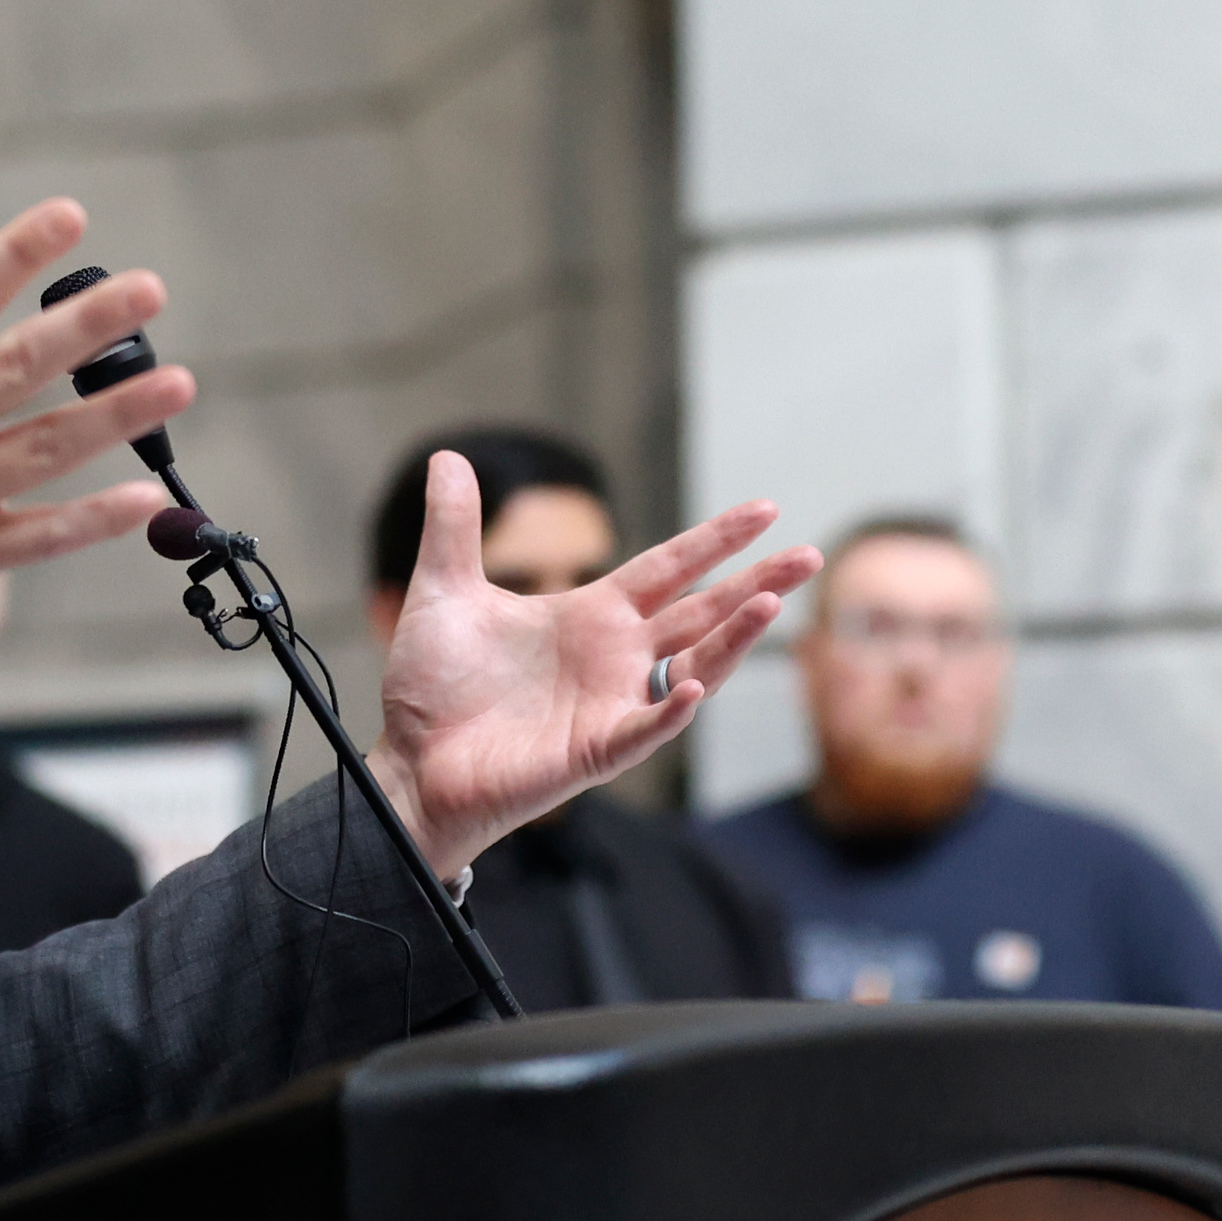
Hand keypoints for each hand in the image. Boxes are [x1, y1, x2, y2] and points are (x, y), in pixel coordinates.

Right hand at [0, 187, 191, 757]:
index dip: (16, 252)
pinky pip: (36, 537)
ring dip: (115, 415)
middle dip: (88, 323)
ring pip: (43, 447)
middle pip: (16, 364)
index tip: (71, 215)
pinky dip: (94, 520)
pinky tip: (150, 497)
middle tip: (150, 288)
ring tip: (178, 384)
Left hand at [369, 451, 820, 875]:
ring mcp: (610, 705)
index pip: (668, 569)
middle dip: (755, 583)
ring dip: (732, 638)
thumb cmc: (433, 687)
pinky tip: (696, 682)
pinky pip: (646, 728)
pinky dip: (673, 708)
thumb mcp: (443, 591)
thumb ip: (455, 527)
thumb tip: (447, 458)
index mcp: (589, 616)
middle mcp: (612, 658)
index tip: (765, 510)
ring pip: (693, 666)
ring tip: (770, 602)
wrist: (411, 762)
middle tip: (810, 555)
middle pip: (701, 612)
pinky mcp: (594, 750)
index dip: (715, 540)